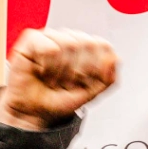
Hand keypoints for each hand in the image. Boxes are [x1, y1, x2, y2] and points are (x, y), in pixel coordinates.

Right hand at [0, 30, 118, 130]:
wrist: (32, 112)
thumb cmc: (57, 100)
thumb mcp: (89, 94)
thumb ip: (107, 79)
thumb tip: (115, 59)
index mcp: (86, 48)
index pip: (102, 46)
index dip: (95, 68)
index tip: (84, 83)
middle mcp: (70, 38)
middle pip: (87, 44)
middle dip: (78, 72)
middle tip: (66, 84)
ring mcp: (51, 36)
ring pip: (69, 44)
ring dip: (61, 71)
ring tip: (52, 80)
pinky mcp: (32, 39)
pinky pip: (49, 47)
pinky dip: (47, 66)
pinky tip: (41, 71)